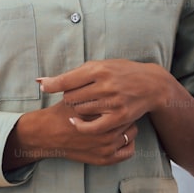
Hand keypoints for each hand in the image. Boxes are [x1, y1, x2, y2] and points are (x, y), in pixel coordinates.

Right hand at [5, 99, 137, 168]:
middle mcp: (105, 131)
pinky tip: (121, 135)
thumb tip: (109, 74)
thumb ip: (88, 86)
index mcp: (99, 112)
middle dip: (124, 110)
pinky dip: (127, 143)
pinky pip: (128, 151)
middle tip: (119, 106)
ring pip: (131, 133)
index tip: (119, 94)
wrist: (45, 134)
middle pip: (129, 117)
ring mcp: (106, 147)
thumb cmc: (60, 113)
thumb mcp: (74, 94)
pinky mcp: (106, 158)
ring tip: (118, 119)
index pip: (122, 102)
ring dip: (126, 126)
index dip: (120, 97)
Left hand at [38, 60, 165, 136]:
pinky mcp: (119, 117)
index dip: (50, 85)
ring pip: (79, 110)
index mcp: (98, 69)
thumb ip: (75, 74)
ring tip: (85, 103)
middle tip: (75, 94)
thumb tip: (43, 82)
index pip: (66, 80)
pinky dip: (80, 125)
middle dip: (69, 96)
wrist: (151, 84)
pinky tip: (76, 121)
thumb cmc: (121, 72)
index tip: (42, 86)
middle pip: (70, 97)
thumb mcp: (100, 66)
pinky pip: (91, 127)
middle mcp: (105, 85)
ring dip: (77, 108)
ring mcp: (112, 102)